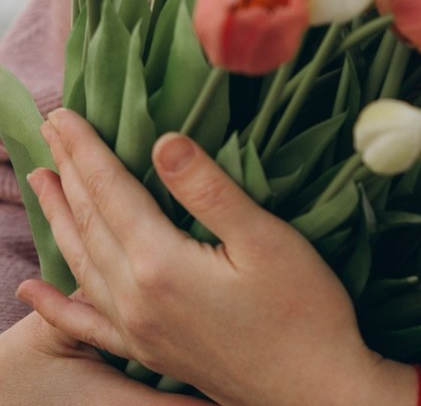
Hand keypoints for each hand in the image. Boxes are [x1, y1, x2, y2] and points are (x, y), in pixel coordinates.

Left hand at [18, 108, 419, 405]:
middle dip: (69, 173)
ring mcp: (138, 330)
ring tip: (41, 181)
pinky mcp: (148, 350)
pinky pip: (86, 323)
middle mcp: (136, 300)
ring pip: (82, 264)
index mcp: (162, 265)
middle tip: (48, 131)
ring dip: (59, 218)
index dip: (88, 151)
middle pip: (90, 223)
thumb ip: (209, 190)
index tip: (63, 115)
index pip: (112, 193)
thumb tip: (163, 142)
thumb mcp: (265, 238)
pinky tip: (34, 292)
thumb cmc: (303, 308)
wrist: (313, 389)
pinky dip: (55, 305)